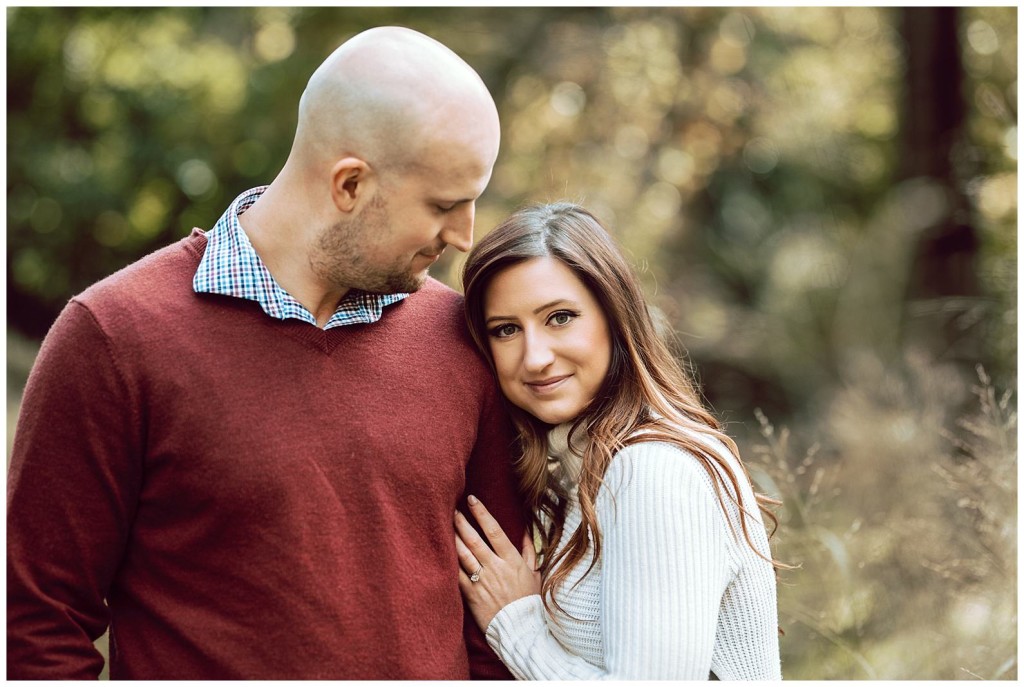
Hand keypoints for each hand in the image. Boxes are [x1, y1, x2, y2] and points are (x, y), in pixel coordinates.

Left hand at [455, 495, 540, 631]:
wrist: (520, 628)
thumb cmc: (528, 601)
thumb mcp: (534, 573)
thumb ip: (529, 551)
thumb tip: (526, 531)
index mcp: (511, 560)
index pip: (494, 531)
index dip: (482, 513)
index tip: (472, 500)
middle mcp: (495, 567)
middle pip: (474, 540)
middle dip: (462, 523)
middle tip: (452, 510)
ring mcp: (482, 580)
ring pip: (463, 555)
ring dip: (453, 538)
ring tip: (444, 525)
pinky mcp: (471, 594)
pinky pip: (457, 575)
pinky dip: (448, 562)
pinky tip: (440, 552)